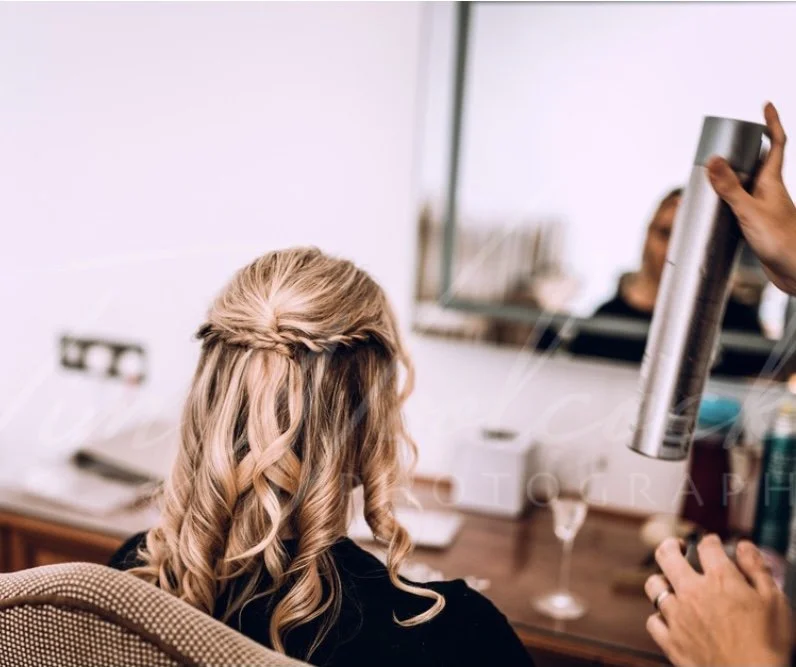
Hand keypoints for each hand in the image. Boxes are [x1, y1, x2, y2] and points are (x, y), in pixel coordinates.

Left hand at [644, 535, 791, 666]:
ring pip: (653, 586)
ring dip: (661, 580)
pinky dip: (659, 617)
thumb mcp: (774, 601)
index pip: (707, 546)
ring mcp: (677, 616)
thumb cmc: (768, 644)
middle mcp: (692, 592)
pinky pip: (652, 621)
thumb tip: (745, 546)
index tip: (713, 544)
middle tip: (677, 546)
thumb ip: (758, 569)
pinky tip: (668, 617)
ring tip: (669, 581)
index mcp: (719, 579)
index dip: (710, 541)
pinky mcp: (670, 641)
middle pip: (667, 555)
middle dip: (671, 545)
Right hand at [708, 102, 795, 294]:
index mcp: (773, 182)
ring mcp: (766, 209)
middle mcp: (771, 192)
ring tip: (714, 174)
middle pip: (761, 162)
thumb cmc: (781, 241)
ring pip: (749, 186)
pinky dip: (731, 202)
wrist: (795, 271)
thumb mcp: (749, 210)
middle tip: (730, 140)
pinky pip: (743, 207)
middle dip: (747, 149)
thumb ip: (730, 186)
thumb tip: (713, 160)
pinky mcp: (759, 226)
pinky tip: (720, 209)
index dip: (772, 123)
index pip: (776, 144)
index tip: (766, 106)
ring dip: (735, 177)